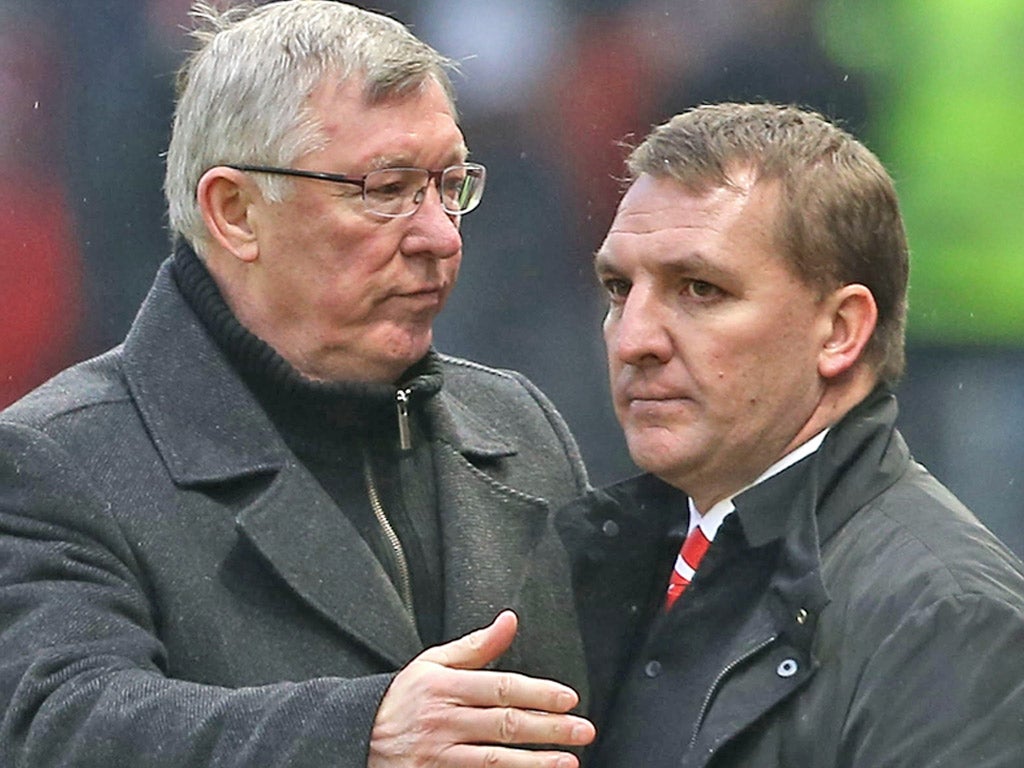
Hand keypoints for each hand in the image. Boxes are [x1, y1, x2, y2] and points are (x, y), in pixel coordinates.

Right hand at [368, 610, 594, 767]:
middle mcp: (443, 719)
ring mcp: (438, 754)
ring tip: (569, 762)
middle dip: (550, 728)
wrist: (356, 736)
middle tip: (583, 730)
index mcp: (444, 686)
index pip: (501, 687)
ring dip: (536, 763)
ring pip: (495, 759)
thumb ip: (475, 646)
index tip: (568, 698)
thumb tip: (510, 620)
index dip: (538, 693)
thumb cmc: (402, 699)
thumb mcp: (432, 664)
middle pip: (505, 724)